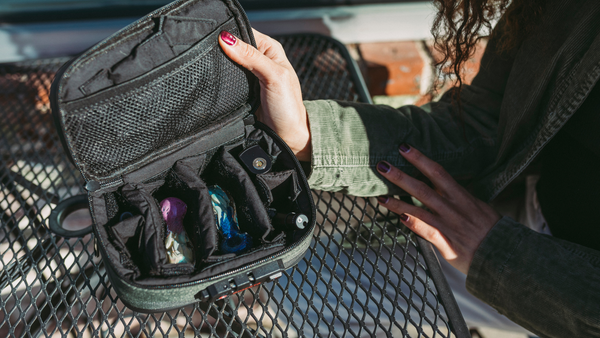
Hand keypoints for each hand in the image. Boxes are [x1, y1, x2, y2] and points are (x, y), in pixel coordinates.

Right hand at [218, 30, 310, 160]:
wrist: (285, 137)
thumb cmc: (288, 108)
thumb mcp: (274, 77)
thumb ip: (252, 57)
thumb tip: (227, 39)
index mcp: (270, 49)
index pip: (245, 32)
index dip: (230, 34)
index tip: (214, 38)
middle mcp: (259, 59)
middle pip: (234, 47)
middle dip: (222, 50)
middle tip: (209, 55)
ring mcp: (248, 75)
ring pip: (228, 63)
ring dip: (220, 67)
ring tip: (209, 67)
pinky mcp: (240, 90)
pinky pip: (226, 80)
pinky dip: (220, 80)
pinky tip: (214, 79)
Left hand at [376, 144, 500, 273]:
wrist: (505, 253)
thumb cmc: (491, 230)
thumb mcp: (477, 206)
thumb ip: (457, 197)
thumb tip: (439, 186)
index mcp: (462, 196)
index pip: (438, 171)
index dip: (419, 158)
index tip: (403, 147)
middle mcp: (453, 207)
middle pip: (423, 187)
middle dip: (401, 176)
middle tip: (382, 165)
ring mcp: (449, 225)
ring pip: (420, 209)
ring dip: (398, 201)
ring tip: (380, 196)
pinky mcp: (447, 243)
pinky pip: (427, 231)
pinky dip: (413, 223)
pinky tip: (399, 217)